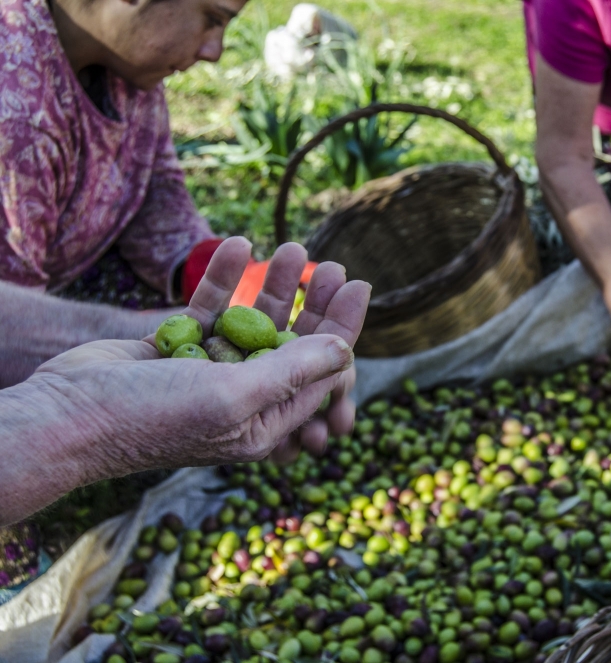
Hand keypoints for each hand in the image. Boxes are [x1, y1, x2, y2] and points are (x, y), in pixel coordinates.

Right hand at [30, 237, 369, 472]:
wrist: (65, 416)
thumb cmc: (153, 416)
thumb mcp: (234, 396)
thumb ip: (292, 372)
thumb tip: (346, 350)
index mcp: (265, 423)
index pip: (320, 375)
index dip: (343, 330)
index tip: (359, 286)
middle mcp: (243, 398)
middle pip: (293, 345)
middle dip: (315, 305)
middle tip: (334, 265)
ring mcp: (209, 370)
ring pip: (254, 321)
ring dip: (274, 285)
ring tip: (293, 247)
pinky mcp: (177, 345)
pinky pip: (211, 306)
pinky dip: (225, 277)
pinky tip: (239, 245)